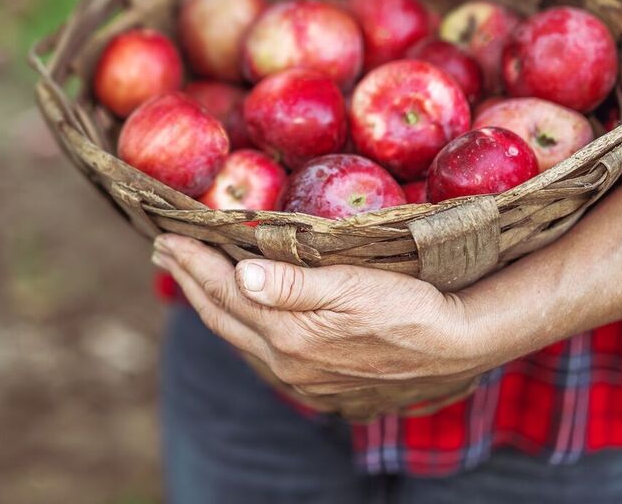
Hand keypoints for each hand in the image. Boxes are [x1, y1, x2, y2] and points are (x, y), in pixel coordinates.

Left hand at [152, 234, 487, 398]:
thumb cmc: (409, 305)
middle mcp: (288, 365)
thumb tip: (240, 274)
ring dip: (212, 305)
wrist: (457, 347)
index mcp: (289, 336)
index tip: (166, 236)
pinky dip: (242, 328)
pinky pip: (264, 356)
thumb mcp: (353, 285)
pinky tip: (243, 316)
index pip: (224, 291)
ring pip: (240, 339)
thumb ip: (293, 284)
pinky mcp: (322, 386)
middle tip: (164, 251)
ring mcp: (304, 381)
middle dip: (190, 281)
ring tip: (192, 278)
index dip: (192, 261)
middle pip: (223, 317)